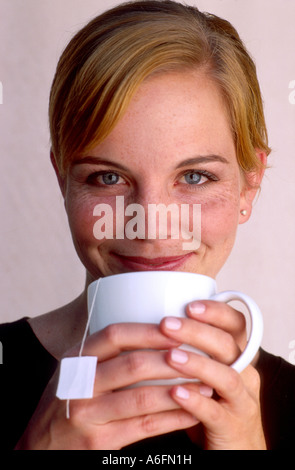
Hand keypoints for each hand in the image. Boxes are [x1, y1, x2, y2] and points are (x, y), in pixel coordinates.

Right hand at [15, 323, 198, 449]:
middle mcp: (80, 384)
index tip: (177, 329)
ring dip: (180, 390)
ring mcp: (88, 414)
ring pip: (143, 398)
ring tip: (206, 384)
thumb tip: (148, 328)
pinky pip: (144, 427)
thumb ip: (102, 352)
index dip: (148, 331)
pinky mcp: (99, 442)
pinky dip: (173, 418)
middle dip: (171, 360)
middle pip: (133, 365)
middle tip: (200, 356)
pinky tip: (192, 412)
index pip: (115, 335)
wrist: (39, 446)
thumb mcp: (74, 370)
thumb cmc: (67, 401)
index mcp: (77, 359)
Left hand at [160, 300, 265, 449]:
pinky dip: (195, 400)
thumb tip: (151, 323)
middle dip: (197, 332)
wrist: (234, 447)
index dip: (216, 312)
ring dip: (197, 363)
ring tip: (170, 356)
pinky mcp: (232, 427)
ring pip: (226, 376)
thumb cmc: (213, 403)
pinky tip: (174, 392)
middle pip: (228, 345)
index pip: (235, 324)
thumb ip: (191, 349)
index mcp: (237, 356)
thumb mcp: (207, 373)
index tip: (189, 305)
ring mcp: (241, 401)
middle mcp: (244, 374)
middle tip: (168, 324)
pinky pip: (215, 412)